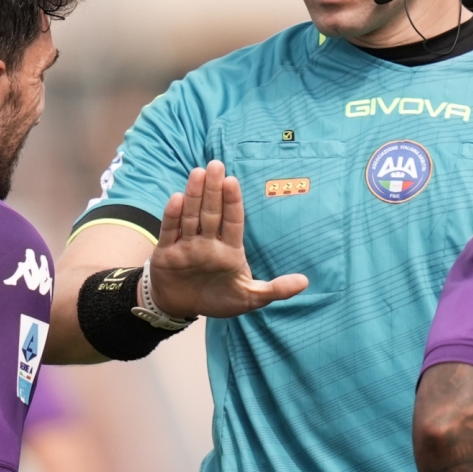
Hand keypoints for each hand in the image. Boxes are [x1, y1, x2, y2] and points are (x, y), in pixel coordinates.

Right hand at [146, 161, 308, 318]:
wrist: (180, 306)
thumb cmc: (217, 299)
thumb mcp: (249, 298)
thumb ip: (275, 289)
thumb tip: (305, 282)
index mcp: (229, 250)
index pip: (233, 221)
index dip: (233, 202)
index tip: (233, 181)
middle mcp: (208, 242)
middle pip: (212, 213)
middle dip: (214, 190)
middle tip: (216, 165)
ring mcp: (187, 245)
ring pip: (191, 216)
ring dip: (194, 195)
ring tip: (198, 174)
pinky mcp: (167, 252)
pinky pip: (170, 231)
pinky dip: (172, 216)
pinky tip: (177, 198)